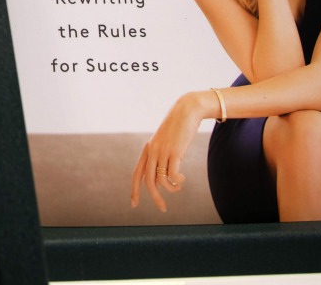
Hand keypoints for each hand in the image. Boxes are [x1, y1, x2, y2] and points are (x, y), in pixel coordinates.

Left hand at [130, 91, 205, 212]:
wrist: (186, 111)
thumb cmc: (177, 129)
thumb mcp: (166, 143)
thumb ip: (161, 158)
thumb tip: (162, 179)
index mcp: (148, 150)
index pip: (137, 173)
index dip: (134, 190)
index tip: (134, 204)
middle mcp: (152, 151)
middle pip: (148, 180)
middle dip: (154, 197)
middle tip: (163, 209)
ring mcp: (163, 151)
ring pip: (162, 179)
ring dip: (172, 188)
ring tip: (179, 187)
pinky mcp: (175, 151)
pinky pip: (173, 174)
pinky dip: (178, 181)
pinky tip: (182, 179)